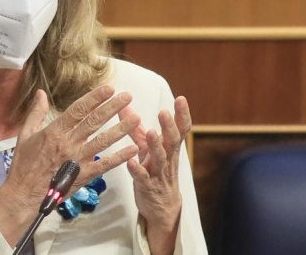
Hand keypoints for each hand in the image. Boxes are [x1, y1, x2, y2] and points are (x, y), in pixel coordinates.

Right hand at [0, 85, 139, 244]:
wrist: (23, 194)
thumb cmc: (24, 164)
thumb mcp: (25, 134)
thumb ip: (36, 112)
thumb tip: (41, 92)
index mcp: (54, 132)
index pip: (78, 110)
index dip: (94, 98)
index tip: (109, 88)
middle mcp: (68, 143)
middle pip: (94, 122)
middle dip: (112, 108)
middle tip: (128, 96)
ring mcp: (77, 160)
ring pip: (103, 142)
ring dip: (121, 129)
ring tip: (136, 119)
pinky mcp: (83, 176)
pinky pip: (104, 165)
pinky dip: (119, 158)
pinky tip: (133, 149)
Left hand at [119, 96, 191, 254]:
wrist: (162, 208)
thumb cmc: (155, 171)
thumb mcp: (148, 149)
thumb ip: (136, 128)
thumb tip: (124, 105)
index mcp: (170, 148)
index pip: (180, 129)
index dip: (182, 115)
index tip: (181, 98)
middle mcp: (167, 159)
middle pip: (172, 141)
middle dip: (169, 126)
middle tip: (164, 112)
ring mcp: (158, 173)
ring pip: (159, 159)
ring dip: (155, 145)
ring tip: (150, 132)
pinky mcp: (147, 187)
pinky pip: (142, 178)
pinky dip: (136, 170)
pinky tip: (130, 162)